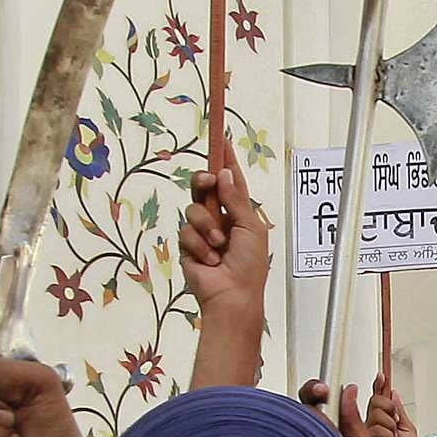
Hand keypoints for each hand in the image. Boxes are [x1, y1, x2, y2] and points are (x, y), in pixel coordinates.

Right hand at [178, 165, 269, 317]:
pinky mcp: (188, 246)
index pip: (230, 181)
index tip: (221, 141)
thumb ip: (236, 200)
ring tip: (219, 246)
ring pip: (193, 209)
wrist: (232, 295)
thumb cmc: (249, 266)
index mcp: (238, 212)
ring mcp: (202, 232)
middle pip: (203, 188)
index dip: (225, 161)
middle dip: (203, 182)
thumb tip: (224, 174)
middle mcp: (219, 218)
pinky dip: (199, 245)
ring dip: (207, 227)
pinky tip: (209, 259)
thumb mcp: (250, 228)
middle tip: (207, 182)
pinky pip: (186, 232)